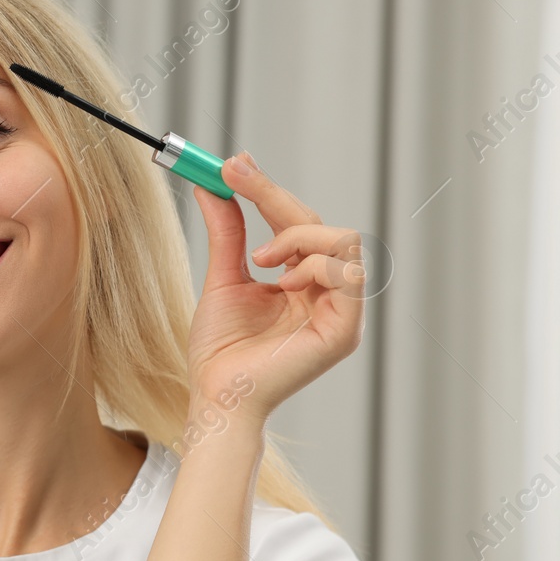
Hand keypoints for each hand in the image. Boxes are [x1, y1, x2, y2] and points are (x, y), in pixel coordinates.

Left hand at [187, 151, 366, 421]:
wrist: (215, 396)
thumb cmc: (219, 352)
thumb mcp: (222, 279)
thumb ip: (228, 233)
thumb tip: (212, 185)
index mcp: (303, 283)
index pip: (297, 225)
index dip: (267, 190)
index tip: (233, 164)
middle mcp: (327, 294)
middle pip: (321, 225)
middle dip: (275, 194)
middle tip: (233, 174)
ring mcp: (341, 312)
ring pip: (343, 241)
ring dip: (298, 237)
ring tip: (261, 262)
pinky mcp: (345, 330)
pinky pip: (347, 274)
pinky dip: (312, 266)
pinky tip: (281, 284)